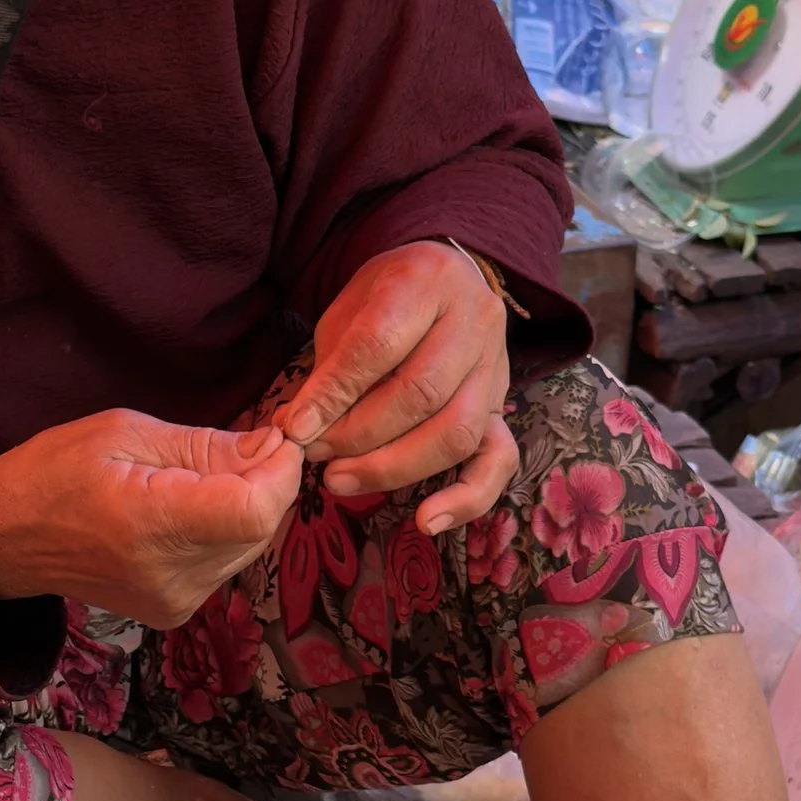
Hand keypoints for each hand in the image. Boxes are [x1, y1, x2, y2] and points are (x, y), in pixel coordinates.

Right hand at [0, 409, 304, 623]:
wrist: (4, 539)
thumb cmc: (54, 472)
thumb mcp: (125, 432)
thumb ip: (207, 445)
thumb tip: (274, 449)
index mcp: (151, 523)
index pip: (256, 510)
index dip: (280, 471)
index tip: (272, 438)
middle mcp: (170, 575)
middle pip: (262, 526)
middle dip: (264, 481)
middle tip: (230, 448)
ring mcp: (175, 601)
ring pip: (251, 544)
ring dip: (244, 505)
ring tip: (195, 480)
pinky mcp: (175, 612)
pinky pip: (227, 562)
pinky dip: (224, 530)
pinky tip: (186, 511)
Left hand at [275, 243, 514, 530]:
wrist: (443, 279)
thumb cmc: (385, 301)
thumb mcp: (348, 312)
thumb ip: (330, 367)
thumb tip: (296, 428)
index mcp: (426, 281)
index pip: (380, 345)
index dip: (335, 393)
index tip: (296, 427)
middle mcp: (474, 321)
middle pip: (421, 394)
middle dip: (359, 435)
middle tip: (316, 455)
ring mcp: (496, 367)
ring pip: (457, 432)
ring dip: (393, 467)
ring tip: (341, 478)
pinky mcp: (504, 407)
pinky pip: (499, 459)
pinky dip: (466, 499)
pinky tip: (427, 521)